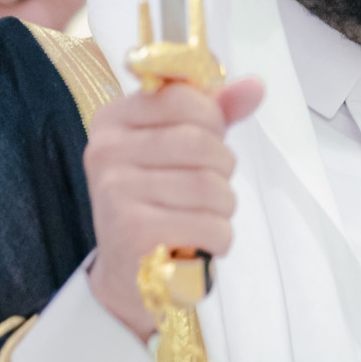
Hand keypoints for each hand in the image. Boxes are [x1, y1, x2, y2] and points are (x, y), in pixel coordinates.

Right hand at [85, 76, 264, 339]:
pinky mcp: (132, 233)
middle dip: (222, 169)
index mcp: (113, 120)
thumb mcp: (178, 149)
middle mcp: (105, 151)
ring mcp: (115, 192)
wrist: (129, 274)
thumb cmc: (158, 201)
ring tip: (204, 217)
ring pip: (211, 186)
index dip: (213, 122)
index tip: (206, 144)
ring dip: (223, 208)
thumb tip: (255, 87)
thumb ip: (214, 114)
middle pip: (201, 142)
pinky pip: (210, 225)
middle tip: (208, 190)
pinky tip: (201, 242)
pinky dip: (220, 238)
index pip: (184, 98)